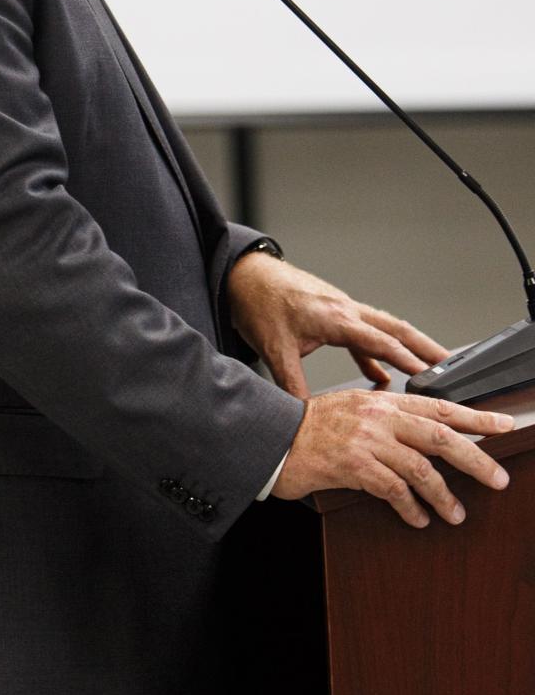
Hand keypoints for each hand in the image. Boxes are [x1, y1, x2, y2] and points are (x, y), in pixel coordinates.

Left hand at [227, 254, 447, 397]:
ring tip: (430, 368)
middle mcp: (344, 310)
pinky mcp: (333, 313)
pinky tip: (380, 376)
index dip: (405, 359)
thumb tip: (304, 419)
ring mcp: (341, 309)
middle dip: (424, 347)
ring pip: (383, 329)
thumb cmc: (258, 304)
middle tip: (450, 365)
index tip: (428, 375)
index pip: (379, 341)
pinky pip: (363, 335)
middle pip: (395, 329)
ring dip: (406, 347)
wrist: (245, 275)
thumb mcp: (274, 349)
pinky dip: (376, 354)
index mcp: (334, 318)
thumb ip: (292, 385)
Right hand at [272, 390, 513, 526]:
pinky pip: (394, 490)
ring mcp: (366, 440)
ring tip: (455, 513)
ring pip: (422, 468)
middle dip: (476, 459)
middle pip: (440, 435)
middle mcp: (378, 415)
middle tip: (498, 479)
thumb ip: (385, 419)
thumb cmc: (309, 428)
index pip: (439, 406)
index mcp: (381, 400)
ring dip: (444, 495)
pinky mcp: (353, 465)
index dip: (475, 418)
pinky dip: (411, 508)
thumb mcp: (351, 410)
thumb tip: (422, 439)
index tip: (503, 425)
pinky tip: (418, 518)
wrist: (272, 438)